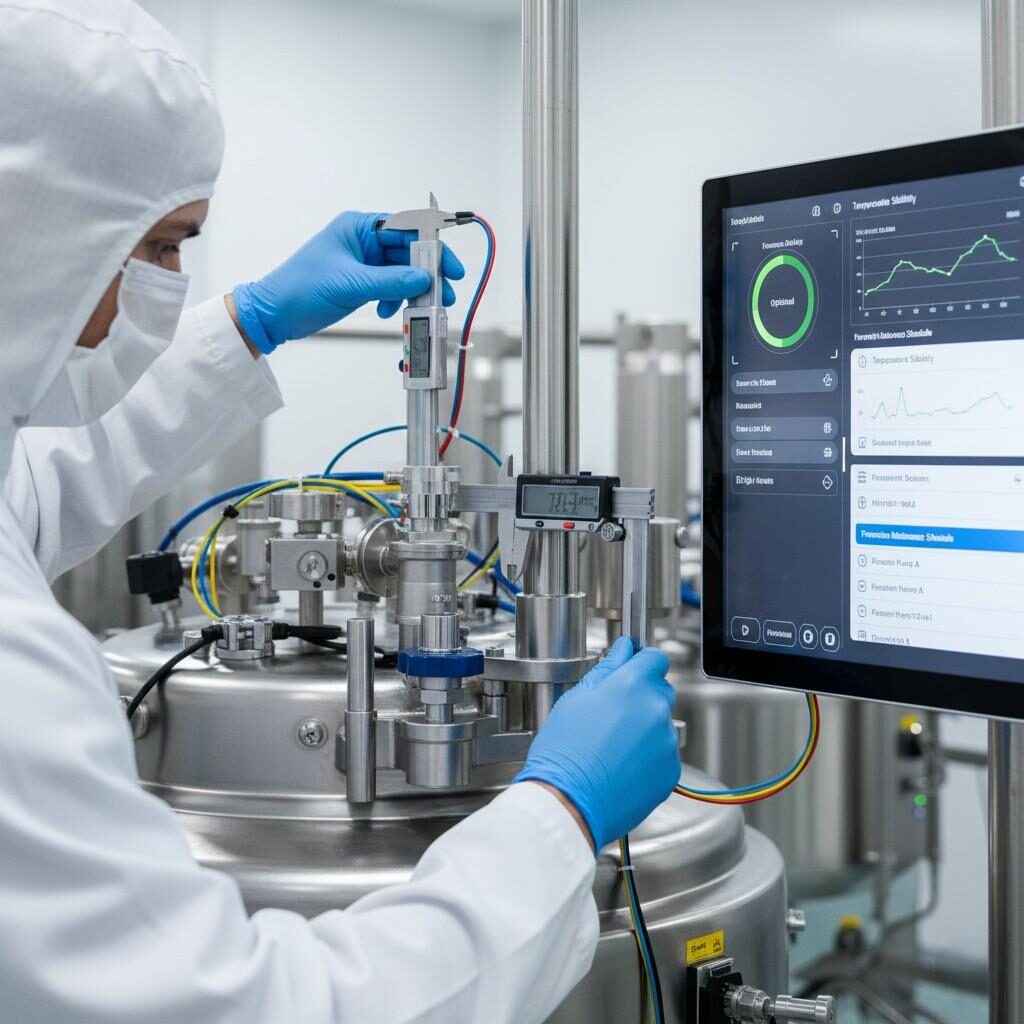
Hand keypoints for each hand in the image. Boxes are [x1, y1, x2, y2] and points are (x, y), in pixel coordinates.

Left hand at [230, 210, 464, 353]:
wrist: (274, 315)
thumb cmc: (300, 289)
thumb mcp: (350, 285)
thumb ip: (390, 282)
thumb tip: (425, 278)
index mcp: (358, 227)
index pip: (406, 228)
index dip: (431, 246)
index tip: (449, 266)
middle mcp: (362, 241)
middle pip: (408, 252)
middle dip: (427, 273)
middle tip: (444, 292)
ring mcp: (362, 262)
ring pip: (401, 272)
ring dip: (414, 289)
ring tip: (422, 306)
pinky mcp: (361, 282)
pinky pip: (390, 287)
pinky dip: (396, 299)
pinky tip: (390, 311)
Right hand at [514, 637, 679, 851]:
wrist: (569, 802)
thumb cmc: (564, 753)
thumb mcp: (575, 700)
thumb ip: (606, 670)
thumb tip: (622, 651)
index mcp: (633, 685)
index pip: (654, 657)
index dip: (641, 662)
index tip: (632, 668)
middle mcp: (656, 709)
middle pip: (660, 689)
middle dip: (641, 695)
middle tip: (612, 715)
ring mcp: (666, 741)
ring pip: (661, 723)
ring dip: (644, 728)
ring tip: (612, 746)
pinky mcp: (671, 771)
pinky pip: (664, 753)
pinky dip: (649, 756)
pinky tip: (621, 764)